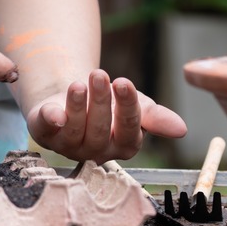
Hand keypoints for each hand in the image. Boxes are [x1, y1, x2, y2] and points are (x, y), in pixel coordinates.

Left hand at [26, 69, 186, 162]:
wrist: (76, 93)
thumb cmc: (111, 104)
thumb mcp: (136, 105)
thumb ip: (156, 117)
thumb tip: (182, 129)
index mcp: (123, 146)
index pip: (129, 130)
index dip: (126, 107)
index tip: (123, 82)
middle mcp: (96, 151)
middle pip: (99, 129)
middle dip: (100, 101)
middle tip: (99, 74)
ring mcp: (68, 145)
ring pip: (74, 129)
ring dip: (77, 105)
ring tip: (80, 83)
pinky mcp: (45, 134)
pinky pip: (46, 129)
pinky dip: (50, 119)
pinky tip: (53, 111)